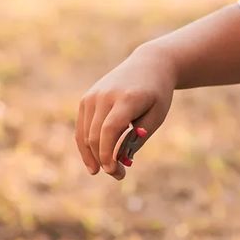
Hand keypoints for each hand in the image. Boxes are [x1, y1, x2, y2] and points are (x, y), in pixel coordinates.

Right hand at [75, 42, 176, 180]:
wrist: (149, 64)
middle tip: (119, 175)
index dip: (108, 154)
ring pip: (85, 134)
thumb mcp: (157, 115)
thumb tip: (120, 160)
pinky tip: (94, 161)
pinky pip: (82, 127)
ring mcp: (93, 96)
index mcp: (126, 98)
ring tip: (108, 170)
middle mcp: (105, 95)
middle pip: (95, 135)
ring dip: (93, 156)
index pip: (110, 130)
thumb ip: (139, 137)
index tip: (115, 172)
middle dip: (103, 159)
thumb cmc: (157, 93)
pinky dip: (86, 145)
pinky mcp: (87, 98)